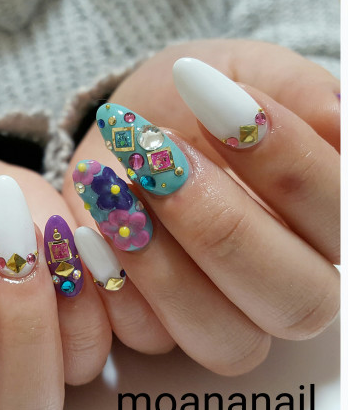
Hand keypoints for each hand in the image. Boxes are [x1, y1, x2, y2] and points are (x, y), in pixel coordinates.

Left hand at [62, 39, 339, 375]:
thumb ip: (294, 89)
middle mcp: (288, 283)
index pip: (340, 214)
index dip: (286, 164)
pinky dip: (116, 287)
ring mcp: (227, 317)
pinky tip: (87, 232)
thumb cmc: (191, 102)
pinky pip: (151, 339)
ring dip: (164, 265)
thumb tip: (340, 116)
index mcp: (326, 222)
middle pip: (296, 300)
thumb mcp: (240, 69)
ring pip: (227, 340)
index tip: (221, 105)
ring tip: (115, 189)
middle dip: (221, 225)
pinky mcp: (162, 329)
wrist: (127, 129)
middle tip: (161, 158)